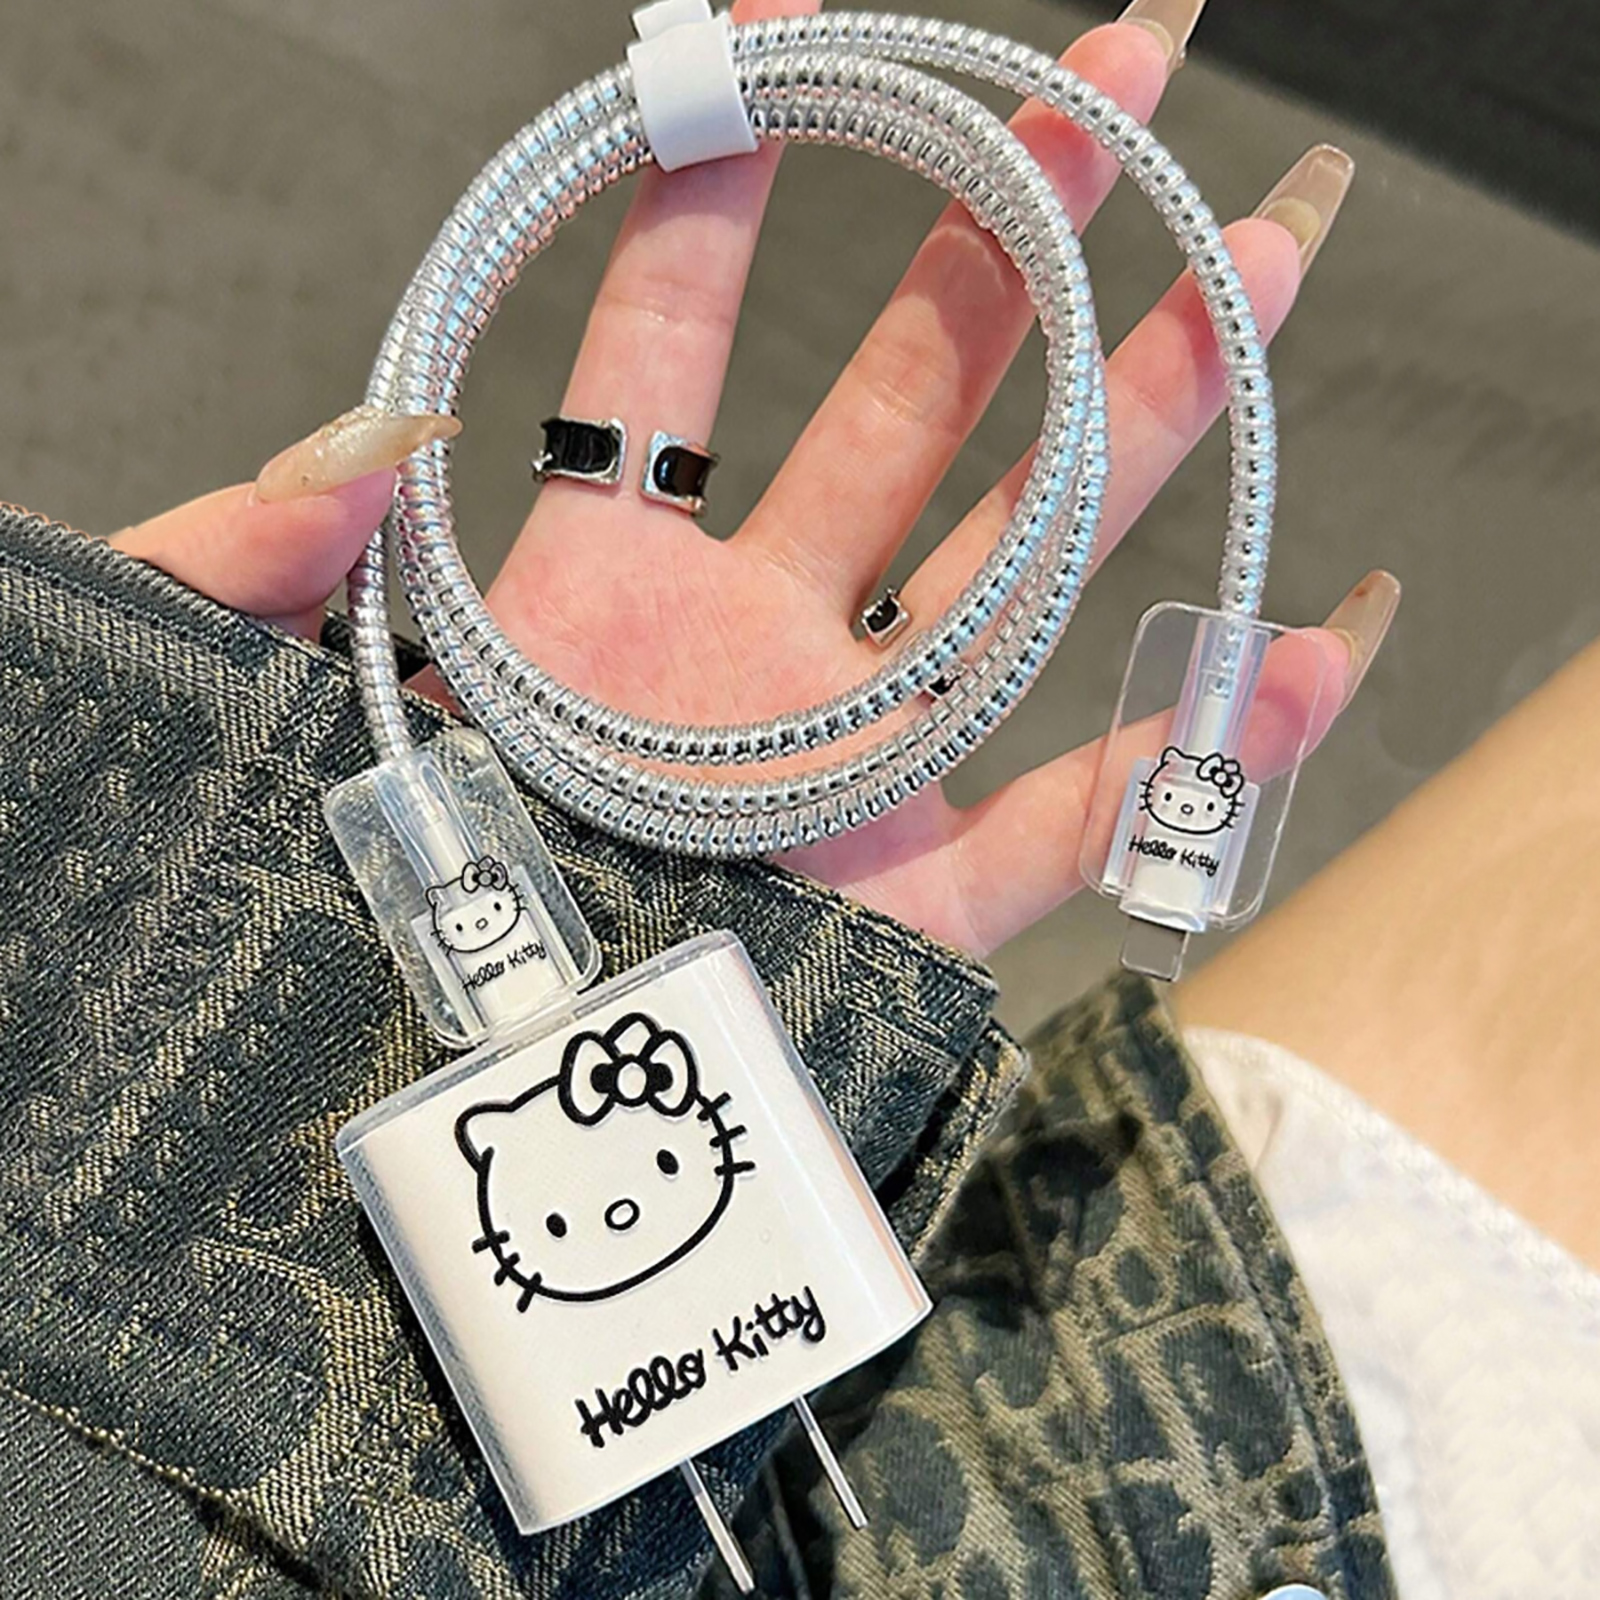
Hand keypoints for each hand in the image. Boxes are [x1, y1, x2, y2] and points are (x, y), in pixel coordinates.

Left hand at [112, 0, 1393, 957]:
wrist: (420, 1111)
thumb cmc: (329, 906)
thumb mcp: (251, 698)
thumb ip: (267, 555)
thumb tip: (368, 422)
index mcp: (593, 594)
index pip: (669, 352)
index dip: (715, 196)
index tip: (775, 45)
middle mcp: (749, 656)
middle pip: (913, 417)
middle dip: (1019, 245)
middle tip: (1123, 85)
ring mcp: (848, 774)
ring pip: (1027, 571)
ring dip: (1146, 420)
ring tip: (1261, 262)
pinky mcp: (912, 916)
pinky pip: (1077, 830)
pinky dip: (1201, 753)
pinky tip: (1314, 639)